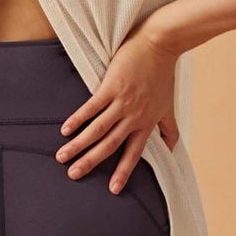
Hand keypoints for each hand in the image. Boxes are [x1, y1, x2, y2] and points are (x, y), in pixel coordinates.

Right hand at [55, 21, 180, 192]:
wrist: (160, 44)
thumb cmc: (164, 74)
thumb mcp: (169, 105)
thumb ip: (169, 129)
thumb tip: (173, 147)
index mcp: (146, 123)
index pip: (133, 153)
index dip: (123, 172)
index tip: (113, 190)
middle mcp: (134, 117)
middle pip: (110, 145)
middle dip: (91, 162)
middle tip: (74, 175)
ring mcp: (122, 102)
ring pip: (98, 130)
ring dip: (79, 145)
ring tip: (62, 157)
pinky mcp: (111, 87)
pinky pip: (92, 107)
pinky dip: (78, 119)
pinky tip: (65, 130)